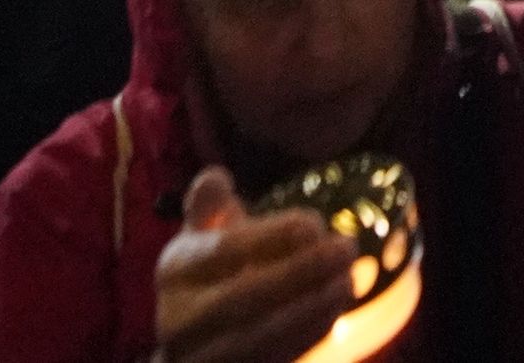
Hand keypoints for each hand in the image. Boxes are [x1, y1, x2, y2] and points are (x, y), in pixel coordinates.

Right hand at [152, 168, 357, 362]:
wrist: (195, 345)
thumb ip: (211, 206)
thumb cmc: (211, 274)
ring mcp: (201, 356)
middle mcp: (178, 318)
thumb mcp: (204, 235)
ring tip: (350, 281)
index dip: (271, 236)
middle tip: (347, 249)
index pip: (223, 251)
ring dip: (312, 307)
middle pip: (242, 297)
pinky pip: (271, 360)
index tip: (316, 224)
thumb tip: (215, 178)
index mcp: (174, 271)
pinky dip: (306, 336)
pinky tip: (334, 312)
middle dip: (300, 272)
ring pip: (259, 336)